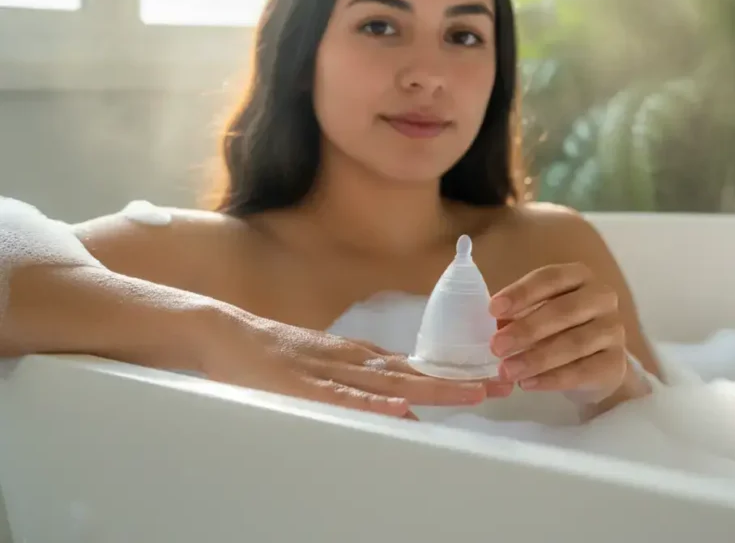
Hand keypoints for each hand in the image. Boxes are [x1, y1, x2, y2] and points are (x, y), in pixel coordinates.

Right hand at [198, 307, 511, 419]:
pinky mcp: (306, 386)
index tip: (491, 380)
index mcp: (359, 357)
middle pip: (416, 373)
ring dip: (433, 388)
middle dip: (459, 381)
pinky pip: (345, 396)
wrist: (226, 334)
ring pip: (390, 382)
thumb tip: (398, 400)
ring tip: (471, 394)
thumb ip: (359, 378)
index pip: (416, 367)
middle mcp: (354, 360)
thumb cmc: (274, 354)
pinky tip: (400, 408)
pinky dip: (374, 403)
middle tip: (501, 386)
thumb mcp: (326, 364)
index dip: (455, 374)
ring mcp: (331, 370)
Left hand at [487, 262, 639, 402]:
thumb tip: (492, 323)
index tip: (493, 309)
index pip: (551, 278)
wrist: (597, 366)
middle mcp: (602, 298)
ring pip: (574, 343)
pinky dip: (553, 379)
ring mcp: (613, 330)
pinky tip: (528, 384)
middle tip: (496, 346)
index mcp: (580, 277)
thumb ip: (517, 315)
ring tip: (507, 371)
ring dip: (536, 358)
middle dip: (526, 329)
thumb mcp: (539, 315)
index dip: (522, 293)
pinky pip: (583, 370)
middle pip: (563, 310)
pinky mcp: (617, 362)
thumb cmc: (561, 330)